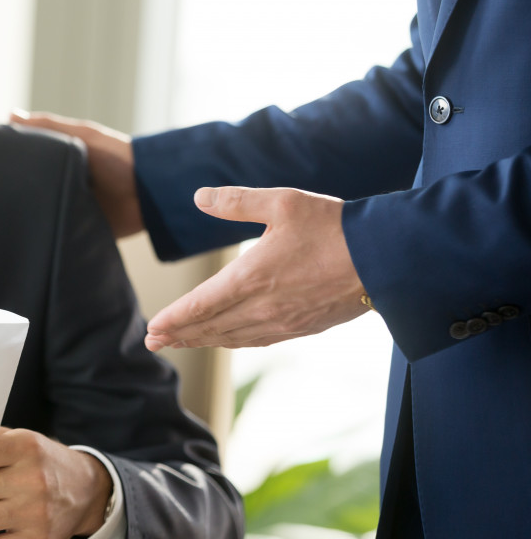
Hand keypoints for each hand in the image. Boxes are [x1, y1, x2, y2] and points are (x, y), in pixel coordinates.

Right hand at [11, 110, 142, 237]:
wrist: (149, 193)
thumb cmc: (117, 157)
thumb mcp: (82, 136)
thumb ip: (48, 127)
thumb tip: (10, 114)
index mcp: (61, 161)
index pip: (28, 163)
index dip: (10, 165)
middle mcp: (63, 184)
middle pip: (32, 190)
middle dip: (16, 195)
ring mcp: (72, 209)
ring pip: (43, 213)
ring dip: (32, 217)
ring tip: (6, 220)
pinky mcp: (82, 231)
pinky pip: (61, 235)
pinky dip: (51, 236)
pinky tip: (33, 236)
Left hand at [145, 186, 367, 349]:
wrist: (386, 258)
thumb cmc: (334, 226)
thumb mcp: (282, 202)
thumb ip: (237, 202)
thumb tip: (199, 197)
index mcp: (252, 277)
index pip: (200, 305)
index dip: (173, 318)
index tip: (152, 328)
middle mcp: (263, 307)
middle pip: (210, 327)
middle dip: (178, 335)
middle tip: (153, 341)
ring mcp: (284, 322)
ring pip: (232, 338)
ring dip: (202, 340)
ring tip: (179, 342)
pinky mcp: (303, 328)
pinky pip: (257, 341)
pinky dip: (233, 342)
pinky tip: (226, 339)